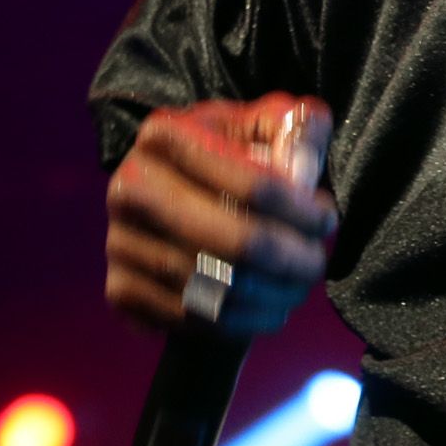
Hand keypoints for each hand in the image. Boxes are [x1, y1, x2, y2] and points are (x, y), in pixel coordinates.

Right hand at [104, 93, 336, 334]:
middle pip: (236, 242)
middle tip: (317, 265)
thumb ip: (299, 130)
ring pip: (214, 288)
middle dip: (292, 261)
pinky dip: (235, 324)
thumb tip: (303, 174)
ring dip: (270, 297)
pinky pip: (188, 320)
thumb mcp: (272, 121)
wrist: (179, 183)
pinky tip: (263, 310)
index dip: (303, 212)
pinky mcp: (119, 288)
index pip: (256, 186)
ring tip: (296, 288)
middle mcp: (131, 187)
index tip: (326, 221)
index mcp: (166, 135)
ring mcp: (118, 241)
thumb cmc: (238, 150)